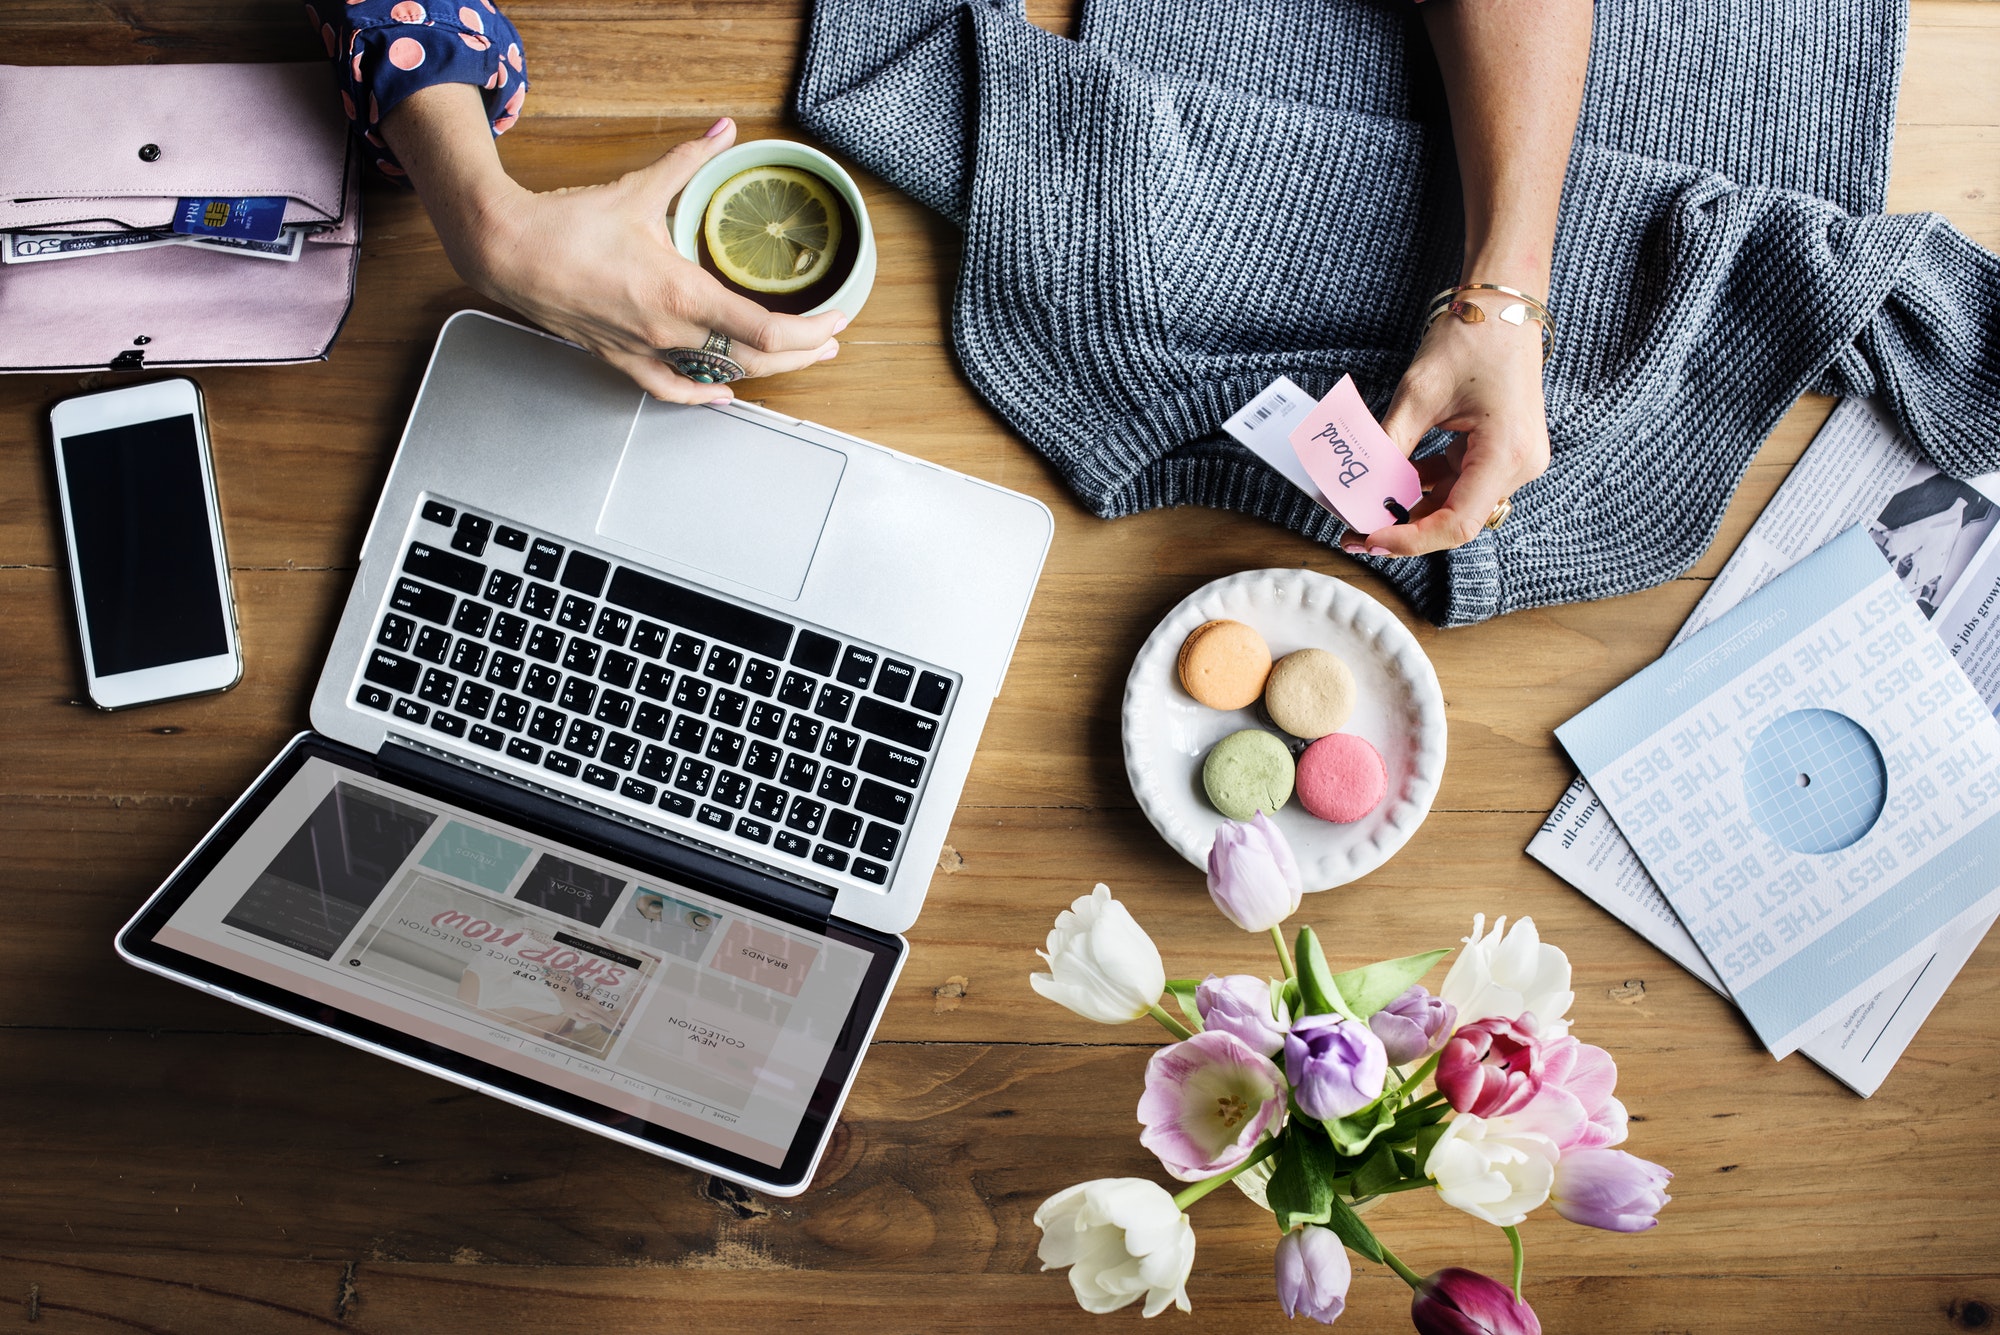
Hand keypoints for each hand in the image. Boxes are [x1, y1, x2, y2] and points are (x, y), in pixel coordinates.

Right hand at [386, 91, 843, 403]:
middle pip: (755, 362)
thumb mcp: (640, 190)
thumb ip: (689, 161)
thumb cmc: (567, 228)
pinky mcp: (621, 360)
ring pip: (720, 378)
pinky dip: (702, 396)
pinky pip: (670, 390)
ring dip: (762, 373)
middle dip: (801, 355)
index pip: (768, 332)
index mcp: (683, 294)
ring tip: (792, 360)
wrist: (507, 251)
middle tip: (828, 341)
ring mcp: (647, 352)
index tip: (836, 321)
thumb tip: (722, 131)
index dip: (812, 332)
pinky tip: (721, 395)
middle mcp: (670, 332)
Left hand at [1341, 302, 1550, 557]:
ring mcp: (1514, 460)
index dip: (1410, 540)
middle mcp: (1520, 465)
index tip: (1369, 538)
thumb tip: (1353, 489)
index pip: (1456, 523)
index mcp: (1506, 453)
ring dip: (1411, 508)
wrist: (1502, 304)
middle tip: (1355, 532)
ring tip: (1365, 509)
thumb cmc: (1470, 339)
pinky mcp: (1501, 452)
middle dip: (1404, 528)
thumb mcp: (1418, 395)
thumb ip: (1387, 447)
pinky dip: (1425, 486)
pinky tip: (1390, 483)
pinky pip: (1460, 483)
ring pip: (1455, 504)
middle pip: (1456, 519)